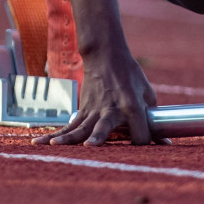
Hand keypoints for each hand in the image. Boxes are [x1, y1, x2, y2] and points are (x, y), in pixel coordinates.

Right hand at [35, 47, 160, 146]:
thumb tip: (164, 144)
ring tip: (55, 148)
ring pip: (80, 128)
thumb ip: (153, 120)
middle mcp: (110, 109)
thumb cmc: (130, 77)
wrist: (106, 56)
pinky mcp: (82, 110)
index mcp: (132, 106)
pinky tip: (39, 143)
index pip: (139, 134)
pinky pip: (68, 126)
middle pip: (104, 127)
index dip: (144, 143)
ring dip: (68, 139)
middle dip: (99, 137)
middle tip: (91, 146)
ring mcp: (94, 110)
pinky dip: (54, 135)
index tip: (147, 146)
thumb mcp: (148, 95)